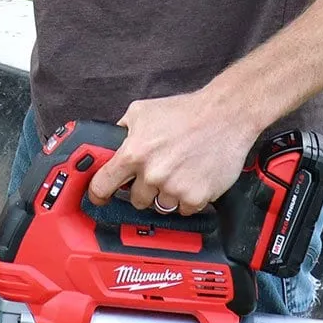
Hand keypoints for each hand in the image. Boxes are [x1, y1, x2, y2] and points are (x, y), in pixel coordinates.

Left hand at [86, 90, 259, 215]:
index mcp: (134, 153)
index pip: (103, 184)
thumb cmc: (186, 112)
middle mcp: (152, 173)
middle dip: (142, 189)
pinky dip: (187, 199)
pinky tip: (192, 178)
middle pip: (136, 200)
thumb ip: (122, 130)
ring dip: (166, 194)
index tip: (98, 198)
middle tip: (156, 173)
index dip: (98, 193)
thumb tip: (110, 143)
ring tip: (177, 172)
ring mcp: (174, 188)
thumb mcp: (142, 112)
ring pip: (160, 206)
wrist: (225, 116)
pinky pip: (184, 210)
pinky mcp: (196, 197)